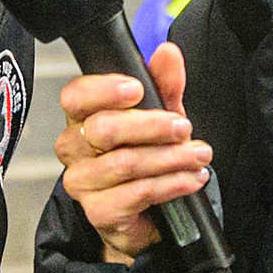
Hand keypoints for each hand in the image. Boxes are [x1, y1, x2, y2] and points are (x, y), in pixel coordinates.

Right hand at [54, 42, 211, 264]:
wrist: (149, 218)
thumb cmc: (147, 159)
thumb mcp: (162, 117)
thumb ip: (164, 84)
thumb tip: (166, 53)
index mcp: (82, 118)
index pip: (76, 96)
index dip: (103, 90)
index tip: (137, 89)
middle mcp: (74, 149)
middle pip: (102, 129)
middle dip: (151, 125)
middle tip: (182, 127)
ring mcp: (83, 182)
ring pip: (125, 162)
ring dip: (169, 158)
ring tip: (198, 155)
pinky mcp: (98, 212)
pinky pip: (136, 193)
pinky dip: (170, 184)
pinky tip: (191, 179)